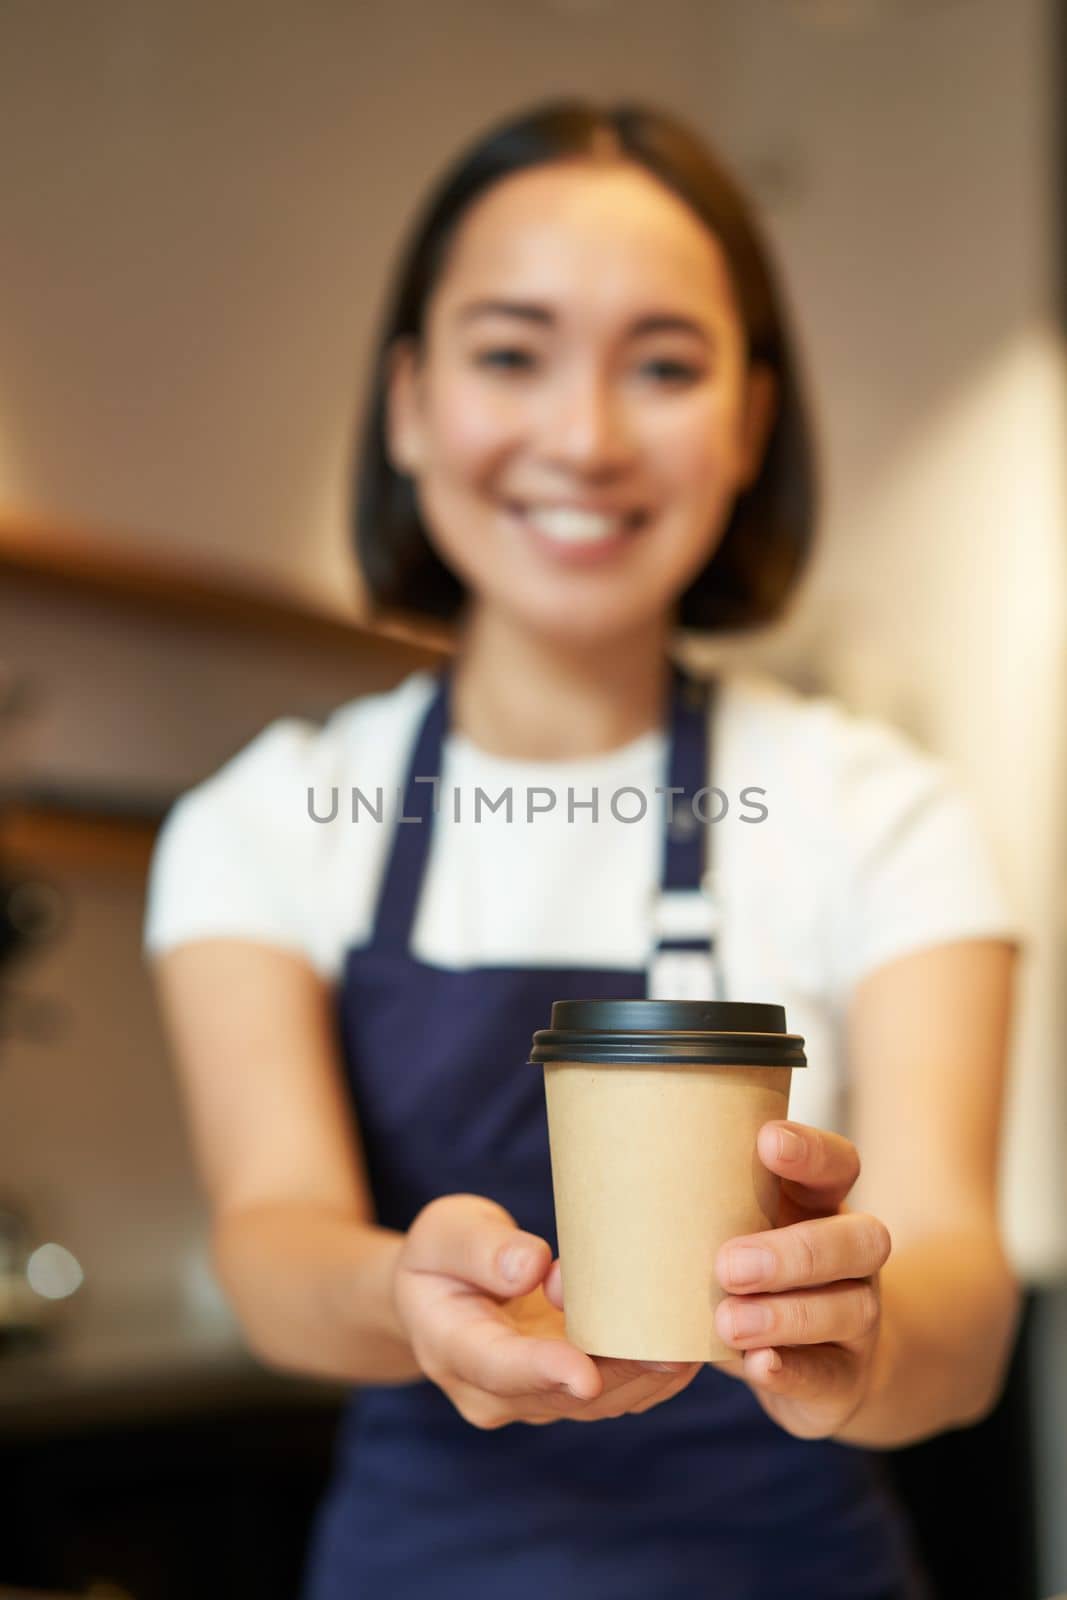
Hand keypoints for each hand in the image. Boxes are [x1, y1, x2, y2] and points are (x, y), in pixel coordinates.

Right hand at [392, 1193, 699, 1428]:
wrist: (436, 1298)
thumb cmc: (441, 1255)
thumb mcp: (445, 1233)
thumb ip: (481, 1249)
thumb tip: (531, 1266)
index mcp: (453, 1349)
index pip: (499, 1367)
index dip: (545, 1371)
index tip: (585, 1372)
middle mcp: (495, 1392)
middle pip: (561, 1395)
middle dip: (620, 1374)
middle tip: (674, 1349)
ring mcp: (533, 1399)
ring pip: (596, 1402)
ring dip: (645, 1378)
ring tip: (694, 1346)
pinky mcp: (565, 1391)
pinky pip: (613, 1394)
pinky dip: (652, 1378)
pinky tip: (691, 1351)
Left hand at [712, 1120, 891, 1438]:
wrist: (817, 1362)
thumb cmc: (750, 1278)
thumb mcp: (730, 1236)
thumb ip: (687, 1222)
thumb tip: (587, 1241)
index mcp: (822, 1204)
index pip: (838, 1164)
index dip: (812, 1151)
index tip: (767, 1141)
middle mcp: (853, 1256)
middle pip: (857, 1239)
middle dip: (794, 1250)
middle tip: (727, 1264)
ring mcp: (860, 1317)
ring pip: (849, 1308)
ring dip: (786, 1315)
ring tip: (727, 1322)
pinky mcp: (848, 1377)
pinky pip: (830, 1373)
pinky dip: (793, 1370)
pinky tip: (758, 1365)